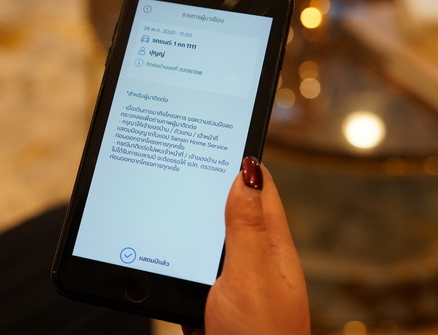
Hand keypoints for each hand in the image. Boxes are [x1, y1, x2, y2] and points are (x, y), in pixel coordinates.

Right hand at [183, 156, 309, 334]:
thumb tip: (247, 172)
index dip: (243, 162)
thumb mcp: (251, 276)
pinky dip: (180, 257)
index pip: (261, 190)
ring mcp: (233, 284)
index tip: (224, 134)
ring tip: (174, 198)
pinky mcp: (212, 303)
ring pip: (209, 241)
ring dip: (193, 224)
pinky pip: (194, 269)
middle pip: (233, 212)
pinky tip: (166, 251)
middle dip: (210, 188)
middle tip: (189, 158)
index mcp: (271, 248)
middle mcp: (255, 261)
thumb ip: (246, 227)